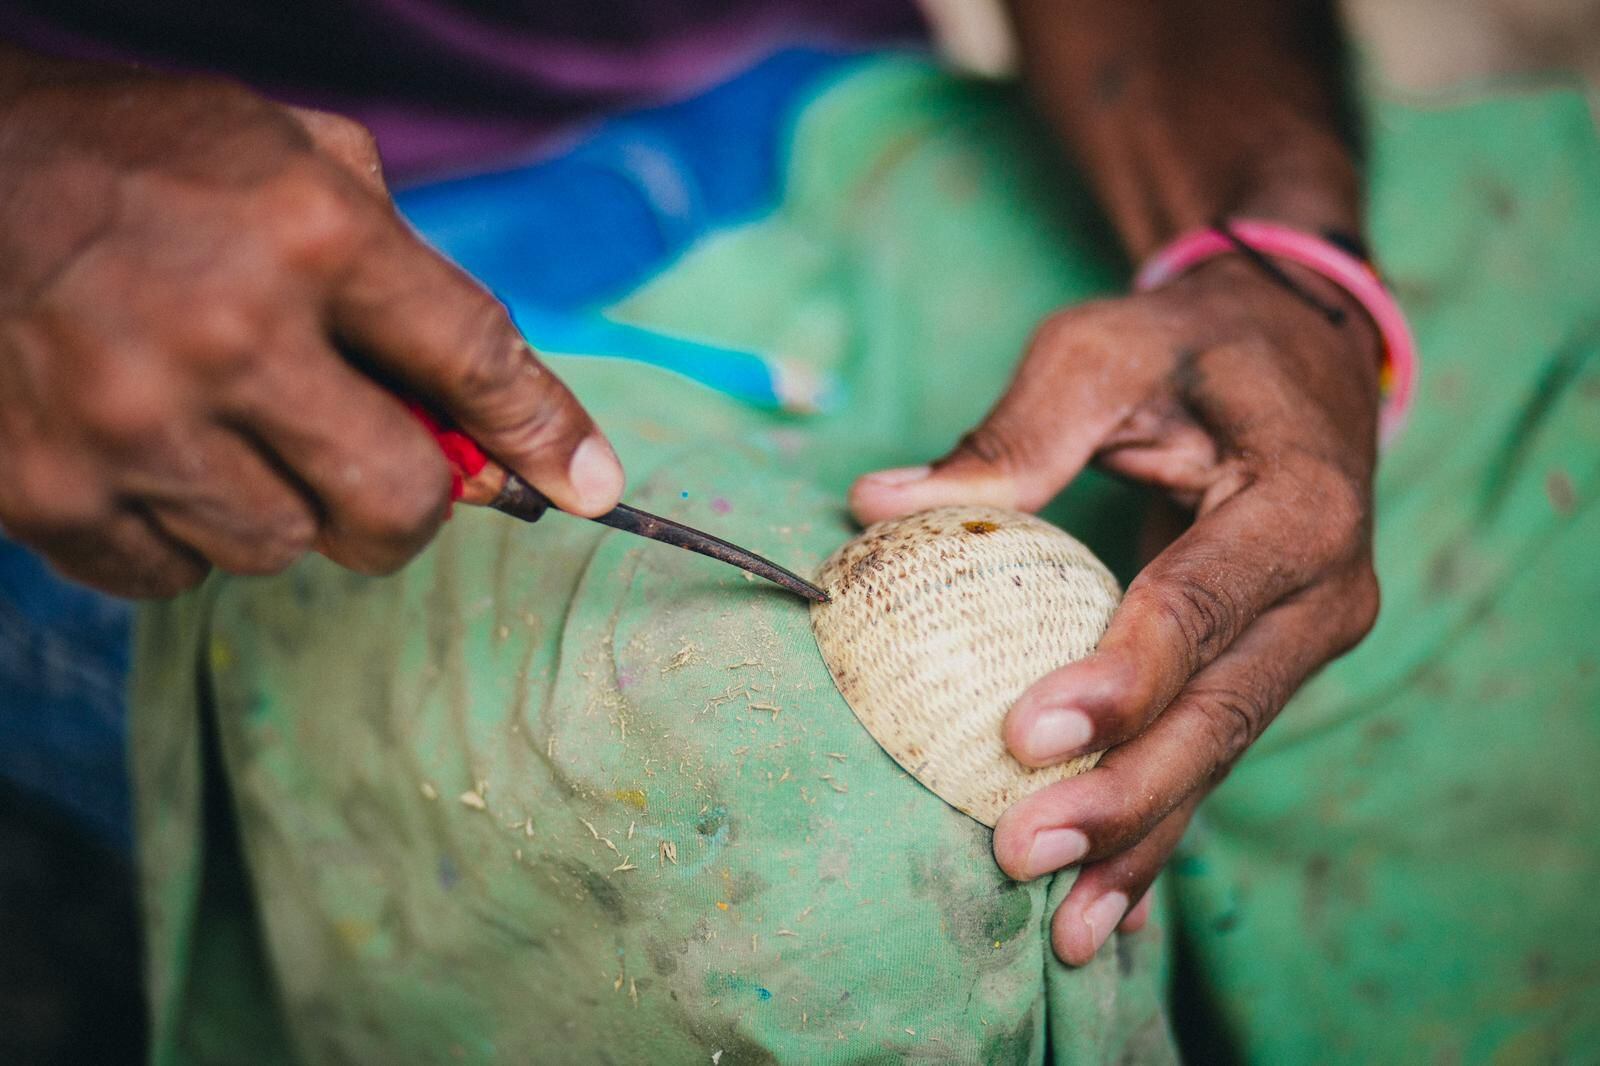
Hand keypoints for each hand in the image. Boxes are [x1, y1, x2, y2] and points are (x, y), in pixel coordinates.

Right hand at [0, 51, 622, 596]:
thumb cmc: (138, 162)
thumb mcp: (288, 156)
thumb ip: (398, 270)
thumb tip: (493, 419)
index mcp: (308, 231)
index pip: (473, 359)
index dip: (545, 434)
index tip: (592, 487)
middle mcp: (228, 333)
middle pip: (397, 503)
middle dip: (409, 504)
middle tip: (382, 471)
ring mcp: (131, 424)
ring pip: (285, 549)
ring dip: (283, 507)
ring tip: (226, 428)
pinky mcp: (48, 493)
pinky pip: (177, 577)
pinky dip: (186, 534)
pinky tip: (153, 457)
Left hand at [850, 257, 1381, 963]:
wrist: (1300, 357)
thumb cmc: (1190, 350)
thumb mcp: (1101, 352)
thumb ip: (1009, 435)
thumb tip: (877, 504)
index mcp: (1298, 501)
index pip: (1200, 606)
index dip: (1119, 679)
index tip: (1025, 735)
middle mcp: (1324, 588)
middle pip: (1219, 713)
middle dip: (1122, 796)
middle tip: (1022, 853)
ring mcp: (1307, 639)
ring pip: (1219, 755)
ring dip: (1140, 840)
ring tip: (1066, 925)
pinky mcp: (1271, 667)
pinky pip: (1211, 754)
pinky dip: (1158, 828)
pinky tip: (1108, 902)